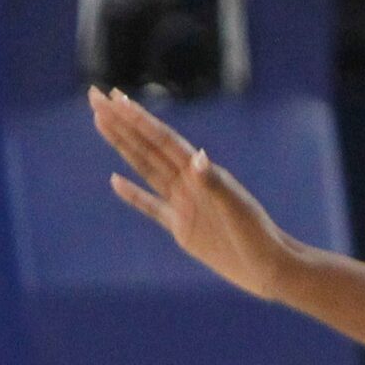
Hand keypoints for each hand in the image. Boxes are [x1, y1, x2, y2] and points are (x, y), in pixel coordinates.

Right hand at [90, 87, 306, 300]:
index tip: (114, 97)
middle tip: (95, 96)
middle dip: (120, 121)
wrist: (270, 268)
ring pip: (145, 168)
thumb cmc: (259, 237)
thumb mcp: (237, 209)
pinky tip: (116, 180)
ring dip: (123, 145)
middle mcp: (188, 183)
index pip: (161, 140)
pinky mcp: (183, 228)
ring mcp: (184, 205)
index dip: (137, 119)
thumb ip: (215, 183)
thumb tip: (196, 156)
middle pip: (146, 146)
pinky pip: (151, 206)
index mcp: (200, 174)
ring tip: (101, 122)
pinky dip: (133, 194)